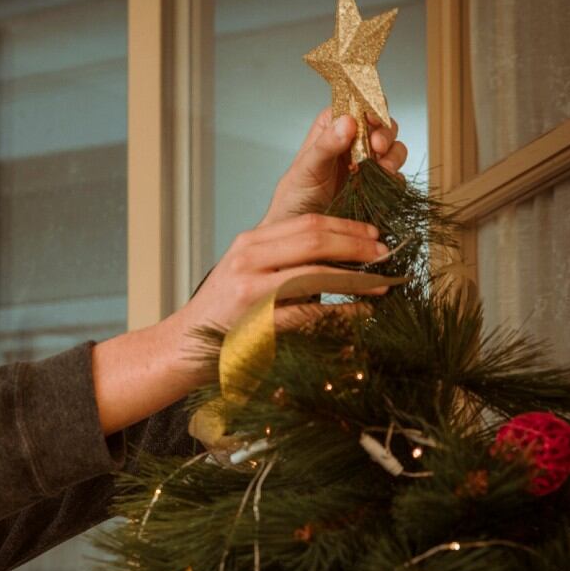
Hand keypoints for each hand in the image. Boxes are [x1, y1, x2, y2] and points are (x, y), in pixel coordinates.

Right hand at [91, 213, 388, 432]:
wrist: (182, 348)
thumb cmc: (222, 316)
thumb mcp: (247, 276)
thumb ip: (281, 260)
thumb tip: (337, 255)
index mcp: (249, 243)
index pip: (307, 222)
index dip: (346, 226)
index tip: (374, 236)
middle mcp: (248, 258)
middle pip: (314, 238)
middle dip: (357, 245)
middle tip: (387, 255)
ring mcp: (250, 288)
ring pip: (316, 271)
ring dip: (356, 277)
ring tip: (382, 283)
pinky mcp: (255, 320)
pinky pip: (311, 312)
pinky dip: (342, 310)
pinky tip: (362, 312)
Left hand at [260, 109, 407, 226]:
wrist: (302, 234)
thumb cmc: (295, 197)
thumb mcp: (305, 168)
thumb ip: (325, 144)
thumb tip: (348, 122)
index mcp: (332, 129)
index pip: (356, 105)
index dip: (368, 106)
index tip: (370, 118)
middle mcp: (352, 143)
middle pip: (381, 125)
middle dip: (384, 133)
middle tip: (376, 147)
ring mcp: (368, 164)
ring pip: (394, 148)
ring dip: (392, 156)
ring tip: (379, 169)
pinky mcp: (379, 185)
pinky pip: (396, 176)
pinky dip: (394, 178)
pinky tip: (381, 184)